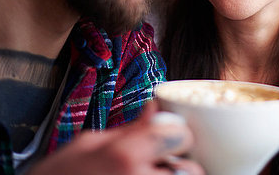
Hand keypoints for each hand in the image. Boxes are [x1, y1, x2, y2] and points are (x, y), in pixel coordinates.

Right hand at [28, 102, 203, 174]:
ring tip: (148, 173)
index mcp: (125, 156)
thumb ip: (128, 130)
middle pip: (191, 170)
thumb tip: (155, 109)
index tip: (169, 136)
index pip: (180, 135)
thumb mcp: (87, 145)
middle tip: (162, 163)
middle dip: (180, 164)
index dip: (176, 134)